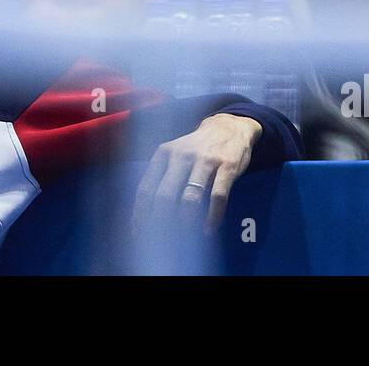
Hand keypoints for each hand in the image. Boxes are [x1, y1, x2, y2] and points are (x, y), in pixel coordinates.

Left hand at [131, 113, 262, 236]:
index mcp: (164, 154)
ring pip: (190, 196)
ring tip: (185, 239)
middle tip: (161, 240)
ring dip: (186, 220)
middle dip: (161, 221)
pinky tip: (209, 229)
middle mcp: (182, 156)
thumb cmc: (197, 147)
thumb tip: (147, 212)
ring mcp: (205, 161)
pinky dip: (212, 216)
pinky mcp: (227, 167)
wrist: (229, 126)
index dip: (141, 213)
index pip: (146, 187)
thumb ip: (162, 176)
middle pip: (165, 195)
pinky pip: (218, 196)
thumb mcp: (174, 153)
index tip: (139, 232)